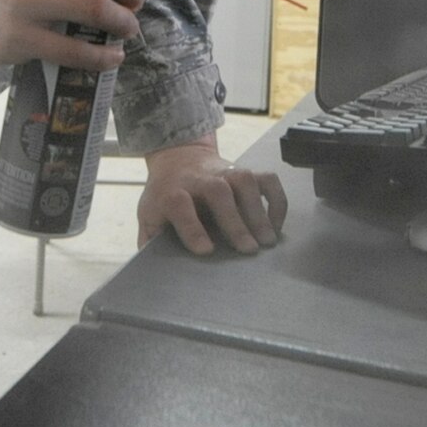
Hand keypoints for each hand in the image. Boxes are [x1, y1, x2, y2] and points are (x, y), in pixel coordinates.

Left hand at [138, 136, 288, 255]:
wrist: (179, 157)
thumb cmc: (165, 195)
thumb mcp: (149, 214)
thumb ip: (150, 239)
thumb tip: (153, 269)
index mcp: (171, 191)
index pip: (179, 204)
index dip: (191, 227)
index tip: (206, 251)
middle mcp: (200, 178)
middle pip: (218, 191)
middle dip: (235, 221)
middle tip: (249, 250)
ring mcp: (226, 171)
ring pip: (245, 181)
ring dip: (259, 211)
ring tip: (268, 240)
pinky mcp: (245, 170)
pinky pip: (267, 179)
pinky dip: (276, 200)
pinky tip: (276, 225)